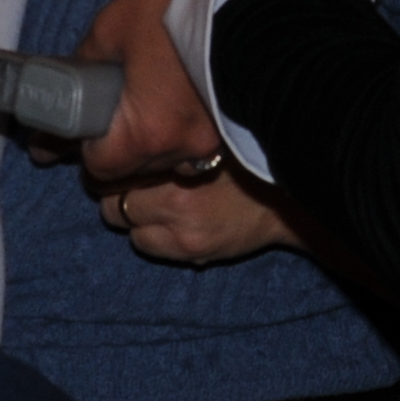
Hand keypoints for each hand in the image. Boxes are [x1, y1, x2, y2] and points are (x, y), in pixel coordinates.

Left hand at [77, 0, 222, 185]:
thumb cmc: (181, 3)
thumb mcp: (115, 24)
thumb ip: (88, 60)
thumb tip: (74, 76)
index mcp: (147, 132)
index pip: (101, 169)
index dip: (85, 148)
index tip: (76, 132)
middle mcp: (186, 150)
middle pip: (138, 169)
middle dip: (120, 145)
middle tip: (110, 110)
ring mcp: (219, 143)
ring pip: (172, 159)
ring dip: (156, 139)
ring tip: (150, 98)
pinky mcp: (241, 128)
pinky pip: (202, 144)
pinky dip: (186, 128)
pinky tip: (182, 97)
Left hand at [98, 166, 304, 266]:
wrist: (283, 204)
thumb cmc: (243, 167)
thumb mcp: (203, 147)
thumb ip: (168, 151)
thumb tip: (128, 150)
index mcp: (177, 168)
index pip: (118, 174)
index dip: (118, 171)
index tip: (123, 167)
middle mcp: (175, 204)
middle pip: (116, 206)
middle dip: (121, 197)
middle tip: (137, 190)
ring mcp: (182, 234)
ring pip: (130, 231)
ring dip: (138, 222)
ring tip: (159, 210)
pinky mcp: (192, 253)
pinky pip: (150, 248)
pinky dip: (155, 239)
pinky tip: (174, 227)